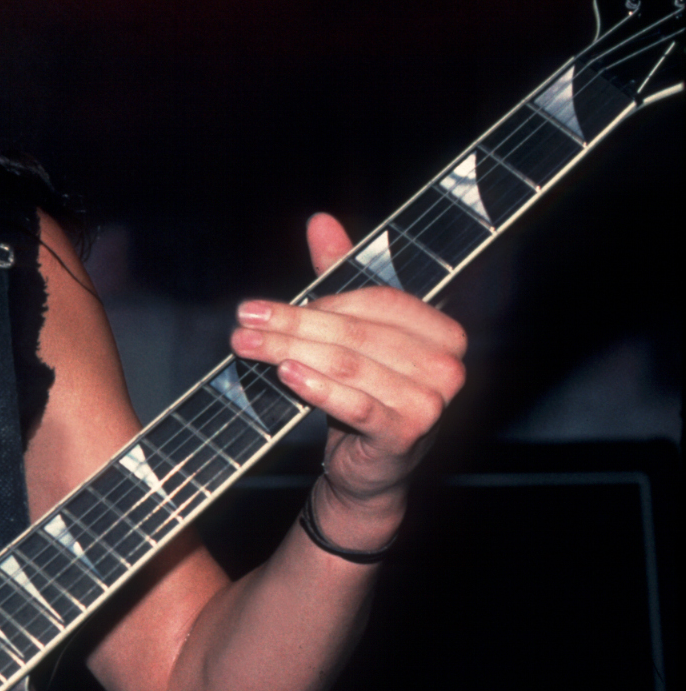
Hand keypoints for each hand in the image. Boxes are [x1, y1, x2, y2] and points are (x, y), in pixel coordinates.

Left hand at [230, 212, 468, 546]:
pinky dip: (316, 386)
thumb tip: (320, 221)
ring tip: (247, 345)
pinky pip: (354, 403)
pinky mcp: (406, 434)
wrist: (370, 469)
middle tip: (243, 321)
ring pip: (349, 365)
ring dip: (291, 350)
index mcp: (443, 332)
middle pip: (357, 332)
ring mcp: (432, 401)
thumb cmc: (363, 392)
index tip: (265, 305)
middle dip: (292, 324)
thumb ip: (340, 276)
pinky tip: (284, 373)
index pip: (379, 301)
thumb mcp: (352, 332)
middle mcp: (447, 365)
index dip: (321, 298)